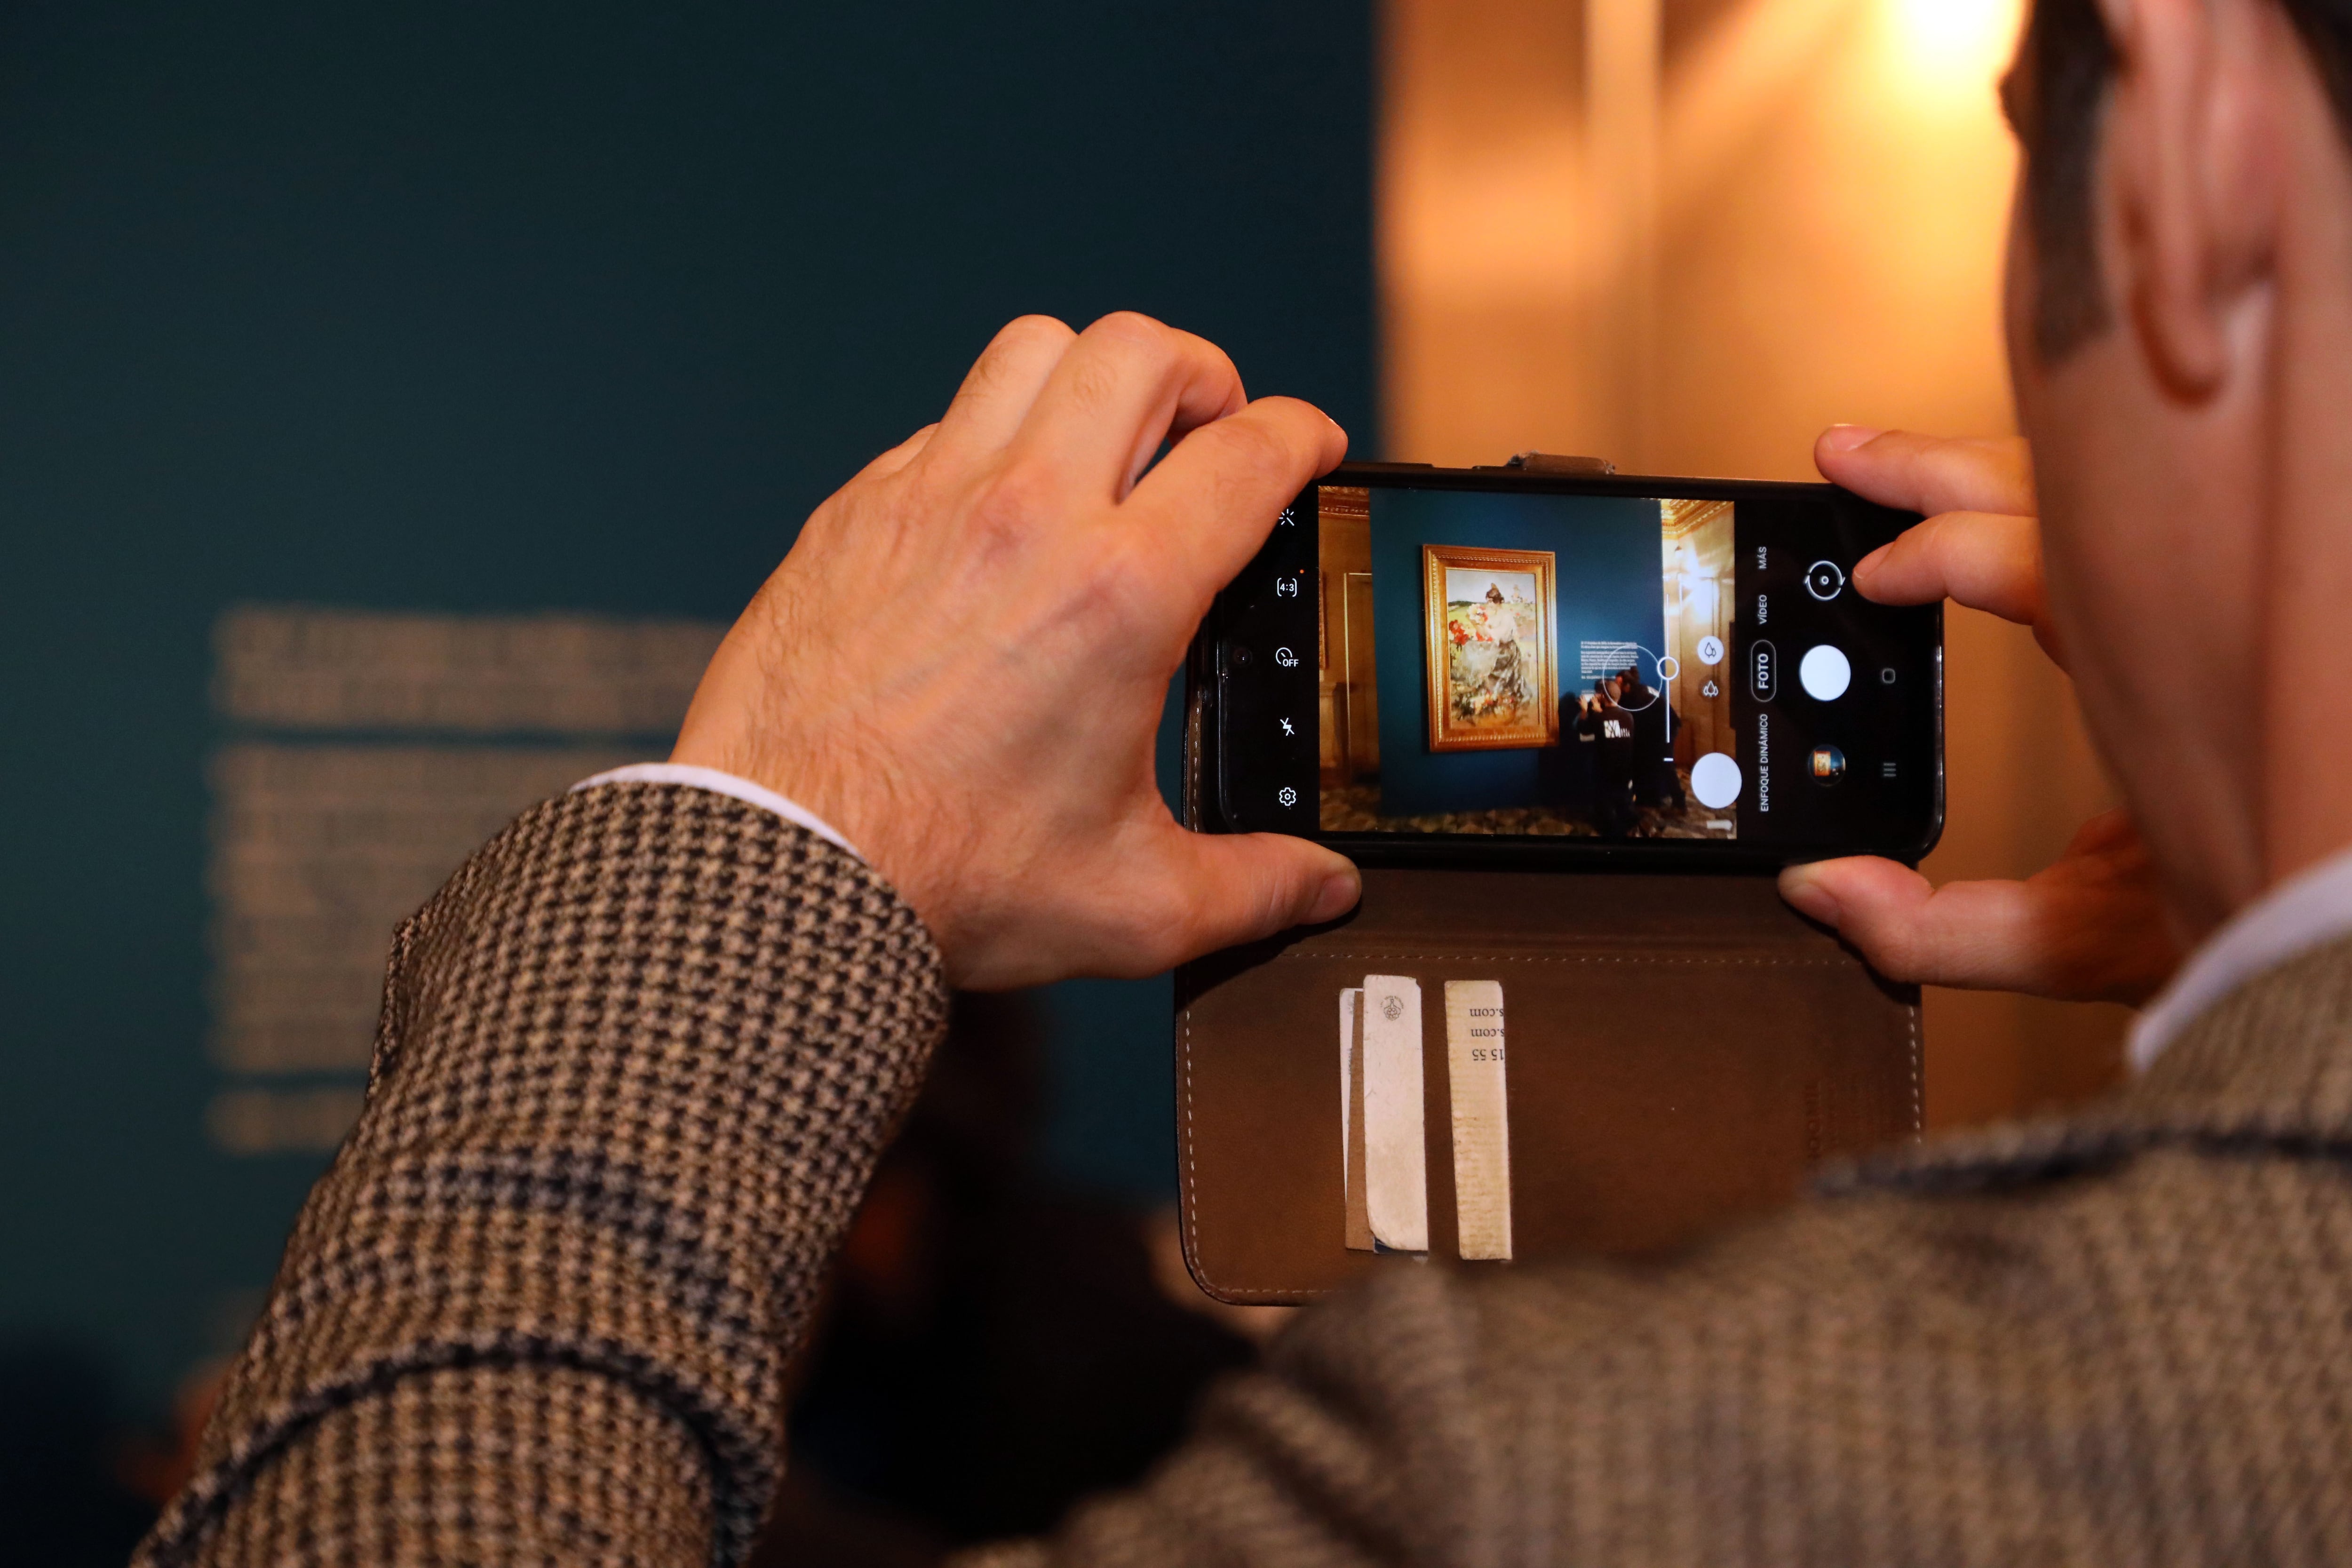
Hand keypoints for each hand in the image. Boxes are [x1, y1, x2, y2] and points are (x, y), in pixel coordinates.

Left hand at [670, 313, 1359, 988]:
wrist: (785, 871)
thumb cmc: (941, 877)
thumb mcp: (1134, 901)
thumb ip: (1253, 889)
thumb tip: (1320, 888)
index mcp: (1120, 596)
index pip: (1248, 454)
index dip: (1302, 435)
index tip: (1310, 446)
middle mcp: (1028, 519)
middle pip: (1142, 353)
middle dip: (1203, 374)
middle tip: (1213, 425)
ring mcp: (931, 501)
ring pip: (1033, 352)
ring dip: (1092, 376)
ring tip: (1110, 432)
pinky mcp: (855, 515)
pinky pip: (942, 424)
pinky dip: (992, 439)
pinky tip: (1001, 508)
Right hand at [1776, 428, 2181, 1004]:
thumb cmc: (2275, 927)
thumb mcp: (2097, 947)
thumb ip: (1948, 930)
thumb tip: (1828, 888)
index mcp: (2176, 679)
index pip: (2040, 563)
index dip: (1942, 553)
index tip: (1876, 577)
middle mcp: (2206, 618)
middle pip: (2064, 492)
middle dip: (1939, 468)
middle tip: (1846, 458)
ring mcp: (2224, 603)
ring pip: (2104, 491)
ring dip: (1992, 469)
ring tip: (1904, 467)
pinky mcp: (2229, 609)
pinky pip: (2139, 519)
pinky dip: (2053, 494)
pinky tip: (2005, 499)